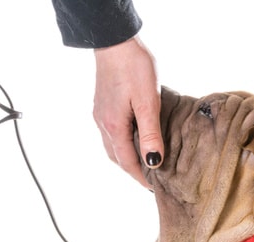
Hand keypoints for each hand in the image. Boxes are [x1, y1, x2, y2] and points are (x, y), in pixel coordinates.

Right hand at [93, 36, 163, 187]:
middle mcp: (103, 124)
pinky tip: (133, 138)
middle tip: (150, 178)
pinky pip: (110, 133)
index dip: (140, 177)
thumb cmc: (133, 67)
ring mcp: (100, 115)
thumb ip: (151, 133)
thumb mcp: (148, 102)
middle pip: (117, 157)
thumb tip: (154, 162)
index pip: (127, 162)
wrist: (114, 41)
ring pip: (112, 146)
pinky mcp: (102, 105)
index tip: (152, 188)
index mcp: (114, 127)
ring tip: (143, 161)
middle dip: (132, 170)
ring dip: (126, 157)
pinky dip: (122, 143)